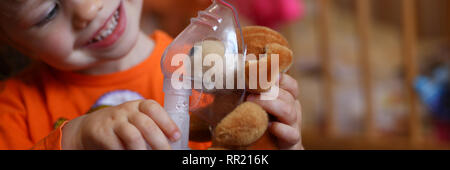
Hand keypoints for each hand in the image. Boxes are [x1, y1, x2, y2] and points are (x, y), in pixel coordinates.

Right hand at [61, 100, 180, 149]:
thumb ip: (152, 127)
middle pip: (147, 125)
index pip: (154, 109)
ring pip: (133, 136)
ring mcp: (114, 121)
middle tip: (167, 153)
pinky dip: (126, 153)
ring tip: (148, 157)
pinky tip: (129, 155)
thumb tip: (173, 143)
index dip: (167, 122)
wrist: (89, 127)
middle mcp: (127, 110)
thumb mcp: (136, 120)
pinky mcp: (102, 133)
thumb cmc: (122, 126)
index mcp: (139, 105)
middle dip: (160, 142)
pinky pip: (117, 146)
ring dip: (143, 150)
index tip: (176, 136)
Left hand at [247, 74, 303, 149]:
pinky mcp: (291, 142)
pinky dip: (281, 129)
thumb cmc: (263, 127)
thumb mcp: (260, 109)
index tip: (263, 74)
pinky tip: (270, 126)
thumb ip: (254, 96)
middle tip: (248, 90)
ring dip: (270, 104)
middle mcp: (293, 112)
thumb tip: (236, 77)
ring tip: (251, 102)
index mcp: (288, 102)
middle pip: (287, 96)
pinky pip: (291, 134)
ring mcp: (293, 127)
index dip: (280, 78)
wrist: (273, 151)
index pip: (291, 85)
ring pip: (289, 111)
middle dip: (267, 91)